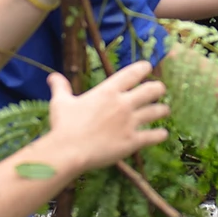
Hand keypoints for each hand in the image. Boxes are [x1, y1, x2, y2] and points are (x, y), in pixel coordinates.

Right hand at [45, 61, 169, 170]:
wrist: (69, 150)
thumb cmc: (64, 125)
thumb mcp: (61, 102)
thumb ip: (61, 87)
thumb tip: (53, 77)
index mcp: (108, 91)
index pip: (132, 73)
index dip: (143, 68)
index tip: (148, 66)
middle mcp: (123, 104)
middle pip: (151, 90)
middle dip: (158, 88)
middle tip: (159, 89)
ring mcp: (130, 122)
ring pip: (156, 112)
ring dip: (162, 110)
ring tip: (164, 110)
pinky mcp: (132, 141)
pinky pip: (153, 136)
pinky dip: (160, 135)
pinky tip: (163, 134)